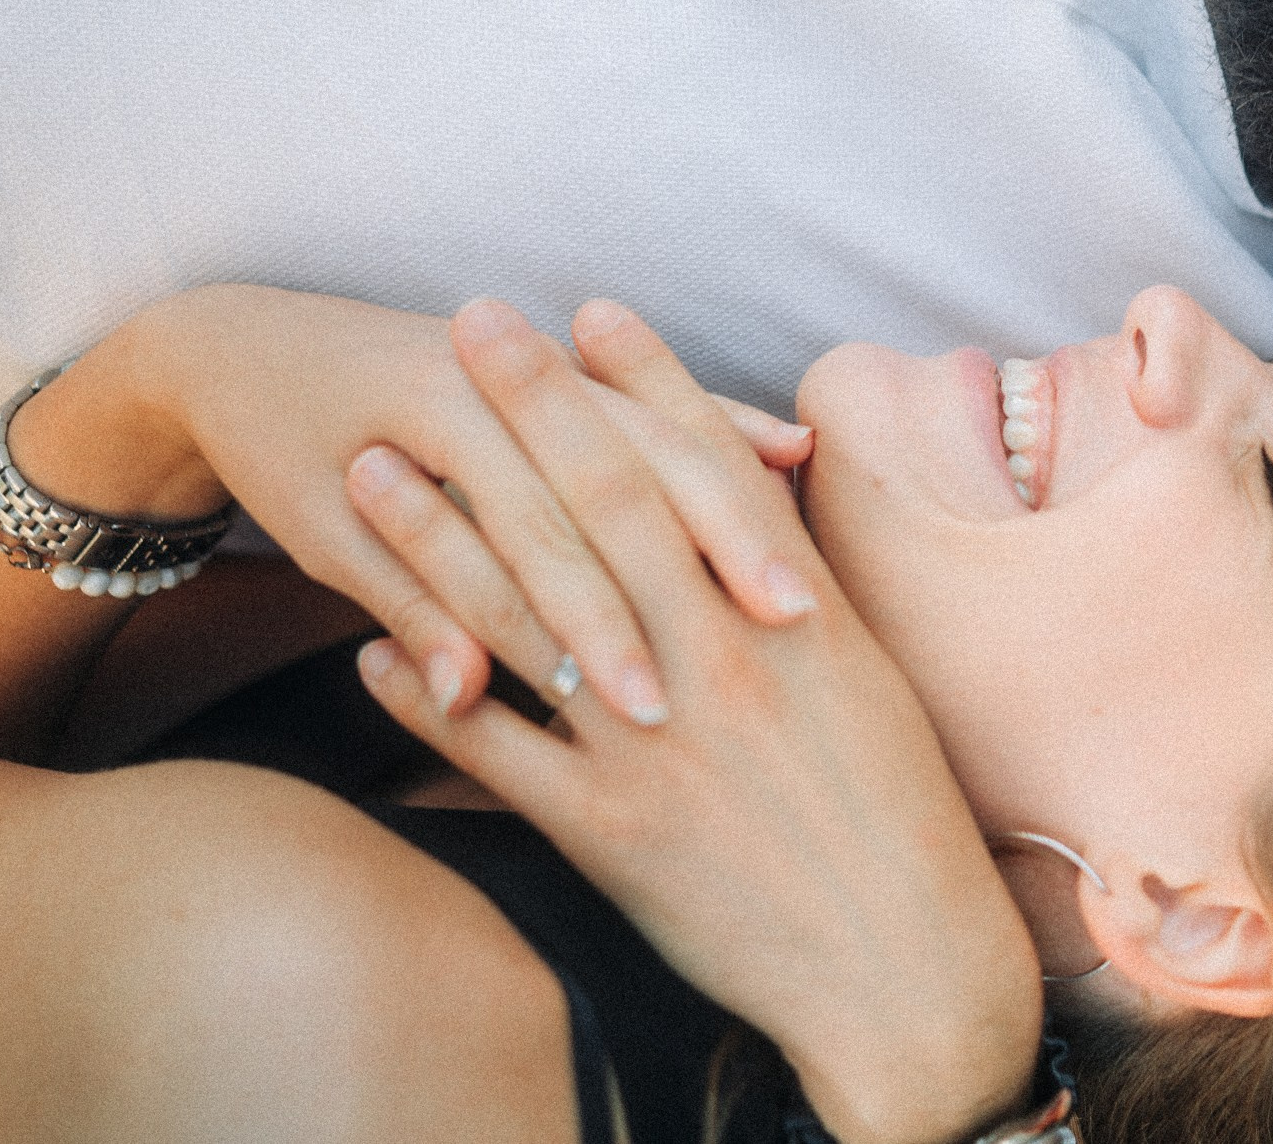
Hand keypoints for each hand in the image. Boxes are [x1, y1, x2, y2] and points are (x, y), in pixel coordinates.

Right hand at [117, 286, 814, 726]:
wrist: (244, 354)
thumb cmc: (445, 384)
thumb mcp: (555, 391)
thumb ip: (679, 426)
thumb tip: (797, 452)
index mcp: (561, 374)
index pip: (669, 448)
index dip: (733, 521)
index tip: (801, 602)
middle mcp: (494, 398)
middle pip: (601, 497)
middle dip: (674, 591)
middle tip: (741, 679)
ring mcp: (404, 443)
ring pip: (506, 541)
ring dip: (571, 628)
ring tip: (637, 712)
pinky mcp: (323, 501)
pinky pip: (389, 572)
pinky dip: (430, 630)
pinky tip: (472, 694)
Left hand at [347, 302, 1042, 1143]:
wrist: (903, 962)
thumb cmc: (902, 814)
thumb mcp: (868, 680)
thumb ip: (799, 589)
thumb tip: (754, 503)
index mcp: (793, 617)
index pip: (704, 469)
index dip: (645, 383)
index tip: (589, 310)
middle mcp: (720, 660)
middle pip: (603, 505)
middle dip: (530, 406)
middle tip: (467, 324)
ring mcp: (654, 744)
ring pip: (524, 611)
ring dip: (437, 530)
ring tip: (371, 465)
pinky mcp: (606, 830)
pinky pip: (493, 750)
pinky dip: (427, 695)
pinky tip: (369, 651)